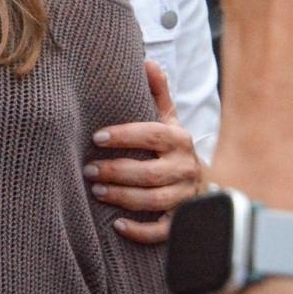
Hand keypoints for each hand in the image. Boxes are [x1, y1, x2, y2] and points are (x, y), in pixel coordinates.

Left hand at [85, 60, 203, 243]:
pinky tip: (118, 224)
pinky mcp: (182, 220)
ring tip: (96, 190)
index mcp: (180, 140)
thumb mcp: (168, 119)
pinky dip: (140, 230)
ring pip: (153, 201)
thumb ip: (157, 93)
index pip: (152, 135)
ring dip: (122, 197)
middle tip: (88, 169)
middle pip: (149, 173)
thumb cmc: (174, 147)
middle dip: (116, 171)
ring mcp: (185, 196)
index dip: (124, 136)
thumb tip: (147, 61)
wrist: (205, 182)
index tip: (97, 138)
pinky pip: (163, 231)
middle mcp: (185, 168)